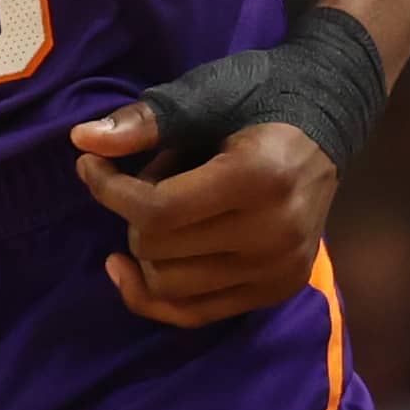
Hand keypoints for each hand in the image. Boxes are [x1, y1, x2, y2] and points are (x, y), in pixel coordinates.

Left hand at [71, 104, 334, 329]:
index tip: (89, 165)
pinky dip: (156, 294)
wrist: (328, 121)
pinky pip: (196, 313)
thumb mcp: (205, 96)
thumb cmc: (261, 98)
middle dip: (132, 214)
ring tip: (165, 212)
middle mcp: (274, 235)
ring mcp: (279, 270)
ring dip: (146, 251)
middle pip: (158, 250)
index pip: (157, 211)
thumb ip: (146, 123)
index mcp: (258, 180)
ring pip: (169, 287)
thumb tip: (82, 140)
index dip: (108, 190)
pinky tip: (133, 268)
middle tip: (148, 179)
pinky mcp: (278, 290)